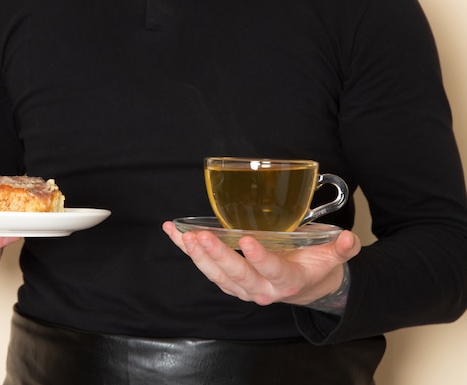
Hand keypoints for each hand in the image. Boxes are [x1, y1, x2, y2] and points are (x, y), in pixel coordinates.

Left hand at [162, 221, 359, 308]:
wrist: (304, 286)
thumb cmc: (315, 266)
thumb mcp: (332, 257)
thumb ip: (341, 248)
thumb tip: (348, 239)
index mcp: (287, 280)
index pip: (272, 270)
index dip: (260, 258)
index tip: (248, 241)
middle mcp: (262, 289)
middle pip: (237, 276)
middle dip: (218, 257)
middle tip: (203, 237)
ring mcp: (242, 287)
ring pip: (217, 275)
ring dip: (198, 256)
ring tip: (184, 236)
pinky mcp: (228, 281)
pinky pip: (206, 267)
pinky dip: (188, 251)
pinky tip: (173, 233)